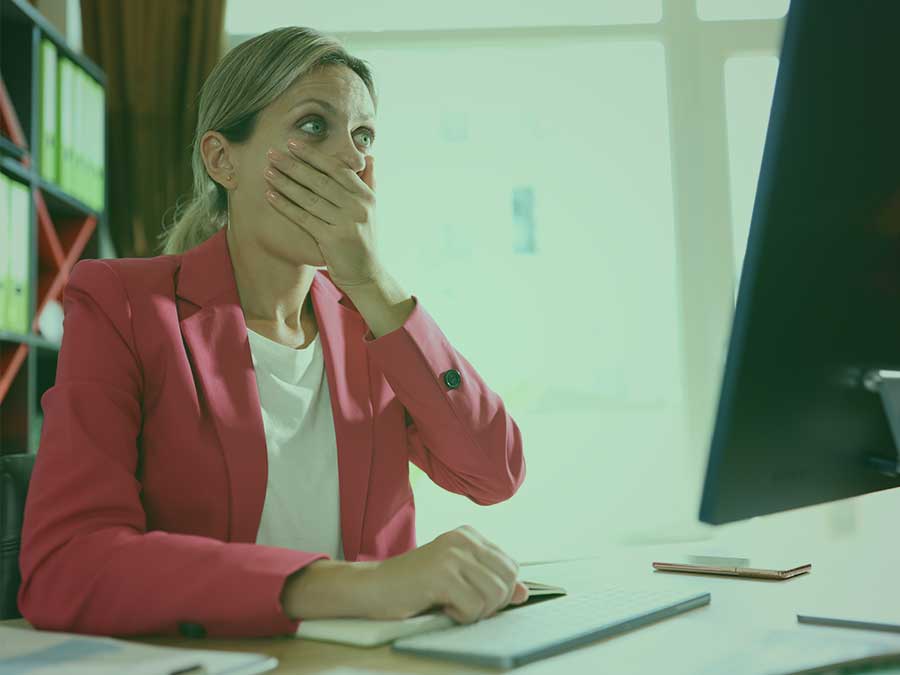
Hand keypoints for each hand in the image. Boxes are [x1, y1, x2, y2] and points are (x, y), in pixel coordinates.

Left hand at [263, 139, 383, 290]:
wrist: (366, 274)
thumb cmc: (362, 239)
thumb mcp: (371, 209)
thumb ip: (369, 182)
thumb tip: (369, 156)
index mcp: (366, 196)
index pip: (337, 169)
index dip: (313, 155)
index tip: (293, 144)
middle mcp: (357, 207)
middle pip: (320, 181)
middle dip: (294, 166)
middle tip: (272, 153)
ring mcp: (346, 223)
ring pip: (310, 198)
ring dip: (285, 184)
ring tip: (267, 172)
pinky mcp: (333, 240)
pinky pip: (304, 218)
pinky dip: (286, 206)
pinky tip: (271, 196)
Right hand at [365, 525, 529, 623]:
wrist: (373, 587)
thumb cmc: (415, 586)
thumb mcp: (458, 579)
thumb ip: (489, 581)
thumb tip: (524, 592)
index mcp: (469, 535)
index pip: (511, 566)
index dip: (500, 591)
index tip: (474, 597)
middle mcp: (463, 539)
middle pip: (508, 580)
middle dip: (493, 603)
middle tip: (465, 605)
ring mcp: (452, 555)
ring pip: (495, 595)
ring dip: (476, 612)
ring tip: (451, 605)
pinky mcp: (441, 575)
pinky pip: (474, 607)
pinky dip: (461, 617)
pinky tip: (442, 607)